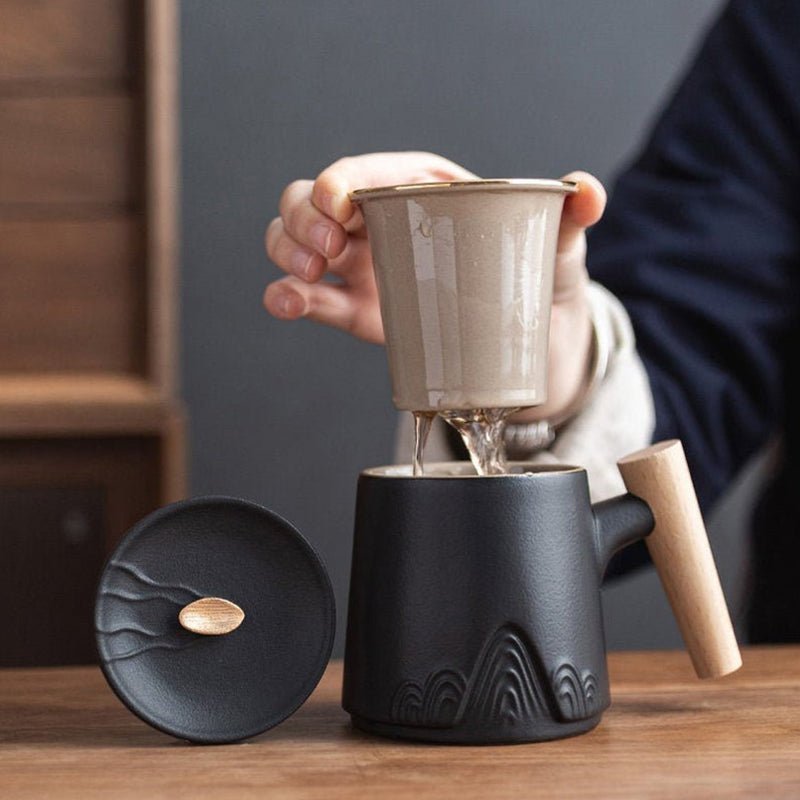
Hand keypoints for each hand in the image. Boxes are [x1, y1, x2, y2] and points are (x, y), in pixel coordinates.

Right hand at [264, 152, 605, 419]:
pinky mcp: (358, 310)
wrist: (532, 348)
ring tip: (309, 273)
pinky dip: (288, 296)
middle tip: (326, 248)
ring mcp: (367, 266)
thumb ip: (571, 217)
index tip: (337, 203)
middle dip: (305, 214)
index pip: (371, 172)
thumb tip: (585, 191)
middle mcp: (385, 221)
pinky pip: (312, 298)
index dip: (341, 179)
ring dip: (288, 248)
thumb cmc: (540, 281)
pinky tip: (284, 300)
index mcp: (424, 190)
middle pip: (317, 199)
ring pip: (299, 240)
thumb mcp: (558, 248)